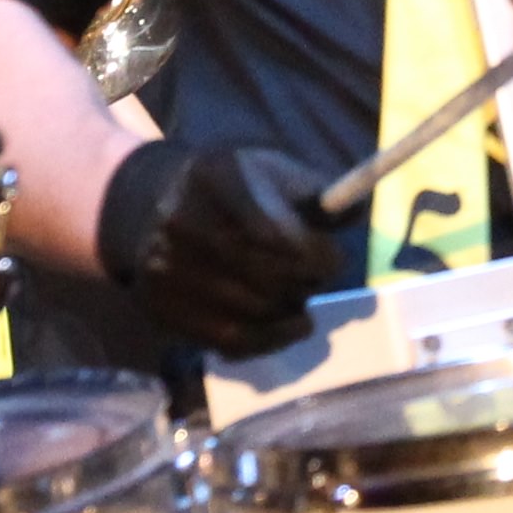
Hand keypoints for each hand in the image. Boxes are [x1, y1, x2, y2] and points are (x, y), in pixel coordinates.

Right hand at [97, 142, 344, 358]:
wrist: (159, 205)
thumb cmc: (237, 189)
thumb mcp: (276, 171)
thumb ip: (318, 192)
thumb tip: (354, 211)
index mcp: (216, 176)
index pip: (274, 232)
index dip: (315, 255)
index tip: (332, 259)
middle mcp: (181, 220)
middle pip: (266, 274)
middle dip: (307, 282)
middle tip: (317, 279)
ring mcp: (164, 266)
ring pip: (253, 310)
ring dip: (290, 310)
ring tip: (299, 297)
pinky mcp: (158, 306)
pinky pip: (228, 340)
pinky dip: (270, 340)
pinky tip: (288, 327)